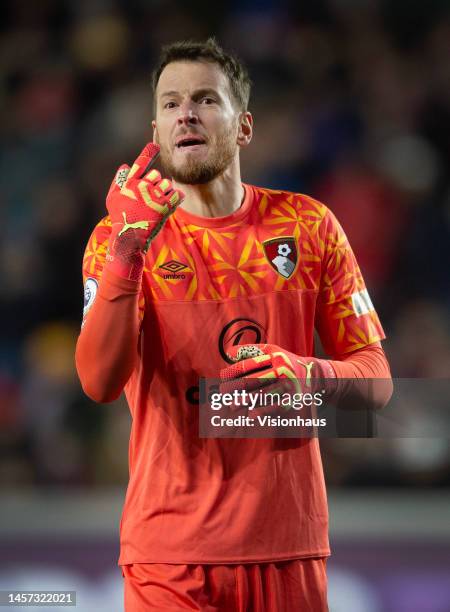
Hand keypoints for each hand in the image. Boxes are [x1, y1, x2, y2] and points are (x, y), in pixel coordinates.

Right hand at [105, 143, 183, 279]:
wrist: (129, 238)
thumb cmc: (120, 219)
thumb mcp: (112, 199)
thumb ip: (117, 181)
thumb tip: (125, 165)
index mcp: (129, 183)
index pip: (140, 163)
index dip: (148, 152)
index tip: (155, 145)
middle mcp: (142, 187)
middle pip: (156, 174)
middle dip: (156, 183)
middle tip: (151, 197)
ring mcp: (154, 197)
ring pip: (167, 184)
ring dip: (165, 192)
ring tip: (158, 203)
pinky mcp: (165, 207)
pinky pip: (177, 193)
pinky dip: (176, 197)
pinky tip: (170, 203)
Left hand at [220, 343, 335, 402]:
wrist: (313, 373)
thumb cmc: (284, 361)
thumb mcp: (271, 350)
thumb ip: (251, 350)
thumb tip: (229, 352)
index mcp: (274, 356)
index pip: (248, 364)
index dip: (233, 371)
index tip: (222, 376)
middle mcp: (281, 370)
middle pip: (252, 380)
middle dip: (234, 387)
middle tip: (222, 391)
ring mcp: (287, 385)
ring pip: (261, 395)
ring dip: (245, 401)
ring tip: (232, 405)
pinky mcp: (291, 398)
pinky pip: (274, 406)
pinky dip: (262, 411)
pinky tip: (250, 415)